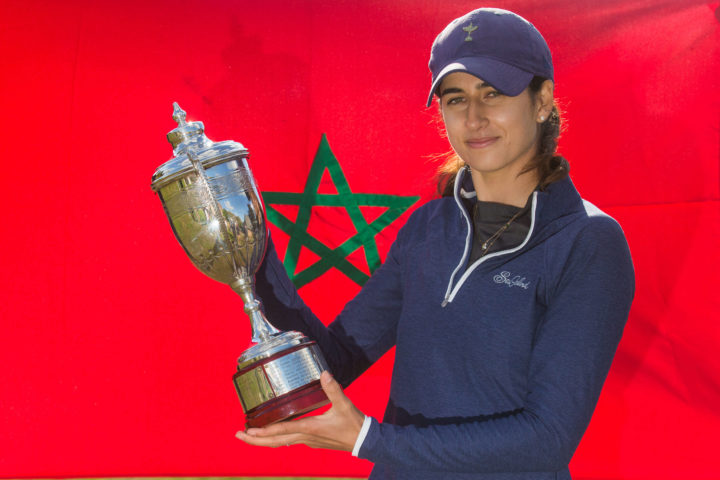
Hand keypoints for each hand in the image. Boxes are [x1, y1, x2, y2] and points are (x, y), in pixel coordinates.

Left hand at [235, 371, 364, 450]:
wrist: (364, 441)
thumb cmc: (353, 424)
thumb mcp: (344, 405)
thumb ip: (333, 388)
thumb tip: (324, 373)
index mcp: (310, 428)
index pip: (282, 430)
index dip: (264, 431)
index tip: (249, 430)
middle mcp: (305, 437)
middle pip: (275, 442)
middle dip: (255, 440)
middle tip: (238, 436)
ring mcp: (307, 441)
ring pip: (279, 443)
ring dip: (263, 440)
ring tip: (248, 435)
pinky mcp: (311, 441)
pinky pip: (288, 441)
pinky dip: (276, 439)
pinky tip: (271, 435)